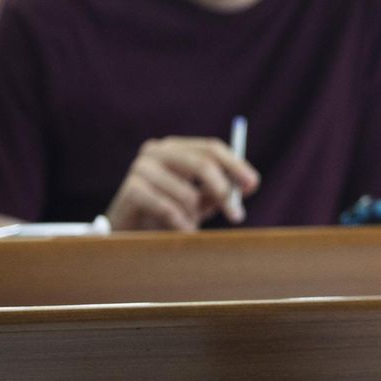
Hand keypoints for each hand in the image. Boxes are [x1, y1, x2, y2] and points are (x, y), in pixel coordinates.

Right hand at [105, 137, 259, 231]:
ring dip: (195, 216)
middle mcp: (157, 151)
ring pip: (186, 193)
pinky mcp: (130, 189)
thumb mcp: (199, 200)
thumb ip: (222, 190)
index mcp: (176, 148)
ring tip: (191, 226)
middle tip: (237, 215)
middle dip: (224, 190)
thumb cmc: (168, 213)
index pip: (211, 148)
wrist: (128, 232)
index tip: (252, 185)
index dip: (235, 165)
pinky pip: (168, 208)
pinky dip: (181, 223)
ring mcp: (141, 168)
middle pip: (201, 163)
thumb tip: (249, 184)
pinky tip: (183, 231)